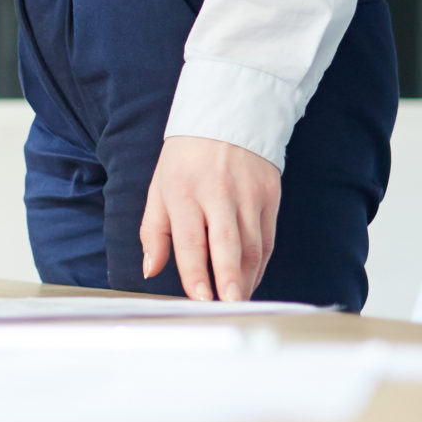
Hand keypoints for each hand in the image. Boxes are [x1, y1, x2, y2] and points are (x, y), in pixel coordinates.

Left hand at [139, 135, 280, 301]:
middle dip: (229, 278)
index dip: (196, 271)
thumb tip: (151, 270)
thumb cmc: (186, 159)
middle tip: (230, 305)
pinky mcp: (270, 195)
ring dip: (247, 277)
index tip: (199, 297)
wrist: (228, 115)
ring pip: (252, 245)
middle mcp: (218, 194)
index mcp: (184, 192)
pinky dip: (260, 263)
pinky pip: (267, 238)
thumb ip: (154, 232)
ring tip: (238, 301)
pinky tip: (251, 280)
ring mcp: (248, 195)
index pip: (190, 239)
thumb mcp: (159, 188)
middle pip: (226, 244)